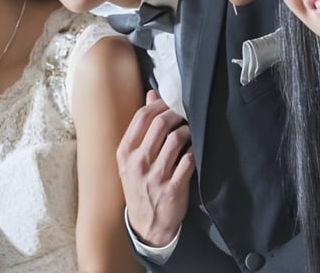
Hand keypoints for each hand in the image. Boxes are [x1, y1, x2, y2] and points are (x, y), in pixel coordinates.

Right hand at [116, 90, 194, 247]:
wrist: (145, 225)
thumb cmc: (139, 186)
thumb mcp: (131, 158)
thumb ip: (141, 127)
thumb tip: (152, 95)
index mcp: (125, 152)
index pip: (142, 117)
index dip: (159, 104)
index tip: (170, 102)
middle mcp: (138, 162)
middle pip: (160, 123)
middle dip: (176, 114)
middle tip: (184, 115)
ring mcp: (155, 176)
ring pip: (177, 139)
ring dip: (187, 131)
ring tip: (189, 132)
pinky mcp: (173, 187)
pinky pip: (189, 160)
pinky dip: (194, 151)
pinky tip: (194, 151)